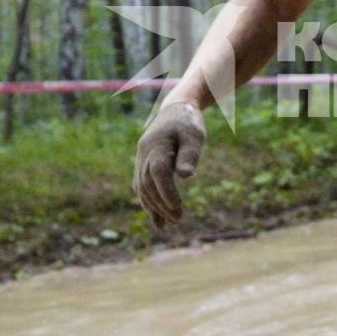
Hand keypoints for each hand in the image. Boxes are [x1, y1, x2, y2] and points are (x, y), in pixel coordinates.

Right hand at [133, 101, 206, 229]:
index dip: (167, 191)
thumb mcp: (195, 136)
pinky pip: (142, 185)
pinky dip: (149, 202)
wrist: (176, 109)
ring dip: (152, 207)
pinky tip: (158, 219)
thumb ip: (190, 155)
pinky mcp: (143, 164)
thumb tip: (186, 176)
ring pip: (141, 187)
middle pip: (147, 183)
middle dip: (161, 204)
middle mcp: (144, 152)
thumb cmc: (188, 123)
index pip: (158, 172)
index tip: (178, 208)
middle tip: (177, 220)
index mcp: (157, 144)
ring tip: (166, 226)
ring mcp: (141, 158)